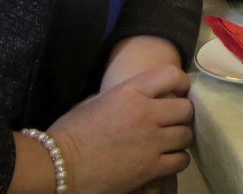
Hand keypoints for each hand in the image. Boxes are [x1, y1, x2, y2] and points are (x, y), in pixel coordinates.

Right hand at [48, 65, 192, 193]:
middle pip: (185, 108)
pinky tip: (166, 159)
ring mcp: (150, 141)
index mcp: (129, 91)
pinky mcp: (150, 168)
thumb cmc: (71, 132)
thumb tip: (144, 95)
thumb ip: (126, 96)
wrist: (55, 166)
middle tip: (173, 121)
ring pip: (186, 135)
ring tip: (170, 141)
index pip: (171, 75)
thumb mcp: (98, 101)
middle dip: (182, 114)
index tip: (179, 91)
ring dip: (180, 138)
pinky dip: (176, 159)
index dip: (180, 83)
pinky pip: (180, 160)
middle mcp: (145, 113)